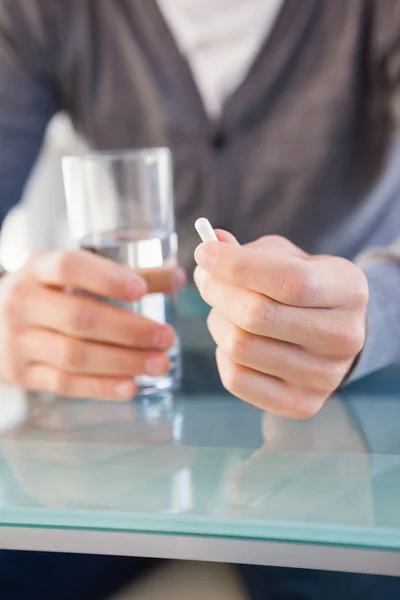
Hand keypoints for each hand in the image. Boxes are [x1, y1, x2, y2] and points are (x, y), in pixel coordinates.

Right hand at [0, 250, 184, 399]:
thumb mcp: (73, 276)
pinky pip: (65, 384)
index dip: (106, 278)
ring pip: (75, 356)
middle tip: (167, 337)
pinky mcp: (22, 373)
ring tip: (160, 363)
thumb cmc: (48, 294)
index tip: (141, 290)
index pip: (70, 268)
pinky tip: (132, 386)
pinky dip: (101, 387)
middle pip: (80, 317)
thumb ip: (123, 275)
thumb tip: (178, 277)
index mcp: (38, 268)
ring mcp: (18, 341)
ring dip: (123, 362)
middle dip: (129, 330)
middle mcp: (23, 302)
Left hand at [194, 233, 367, 417]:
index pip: (288, 280)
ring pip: (240, 347)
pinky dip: (223, 355)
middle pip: (257, 316)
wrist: (332, 335)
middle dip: (217, 292)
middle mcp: (345, 337)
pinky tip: (234, 341)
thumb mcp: (287, 258)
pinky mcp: (302, 404)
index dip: (237, 266)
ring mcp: (325, 377)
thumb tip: (212, 245)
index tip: (204, 253)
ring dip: (217, 322)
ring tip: (224, 311)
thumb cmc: (303, 289)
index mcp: (348, 290)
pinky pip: (236, 379)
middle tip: (206, 280)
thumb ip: (250, 251)